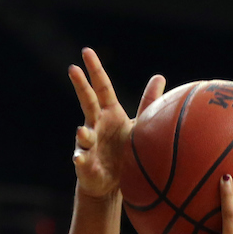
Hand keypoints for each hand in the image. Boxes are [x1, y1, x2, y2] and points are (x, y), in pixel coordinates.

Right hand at [68, 48, 164, 198]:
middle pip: (87, 102)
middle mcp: (95, 124)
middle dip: (80, 86)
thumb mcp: (138, 125)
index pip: (102, 88)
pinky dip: (80, 158)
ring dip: (83, 132)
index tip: (86, 51)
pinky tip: (79, 159)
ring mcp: (88, 143)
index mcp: (109, 113)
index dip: (95, 70)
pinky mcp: (85, 162)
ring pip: (83, 134)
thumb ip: (148, 103)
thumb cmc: (125, 150)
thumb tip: (160, 76)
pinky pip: (81, 159)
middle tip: (73, 68)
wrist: (113, 182)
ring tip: (82, 131)